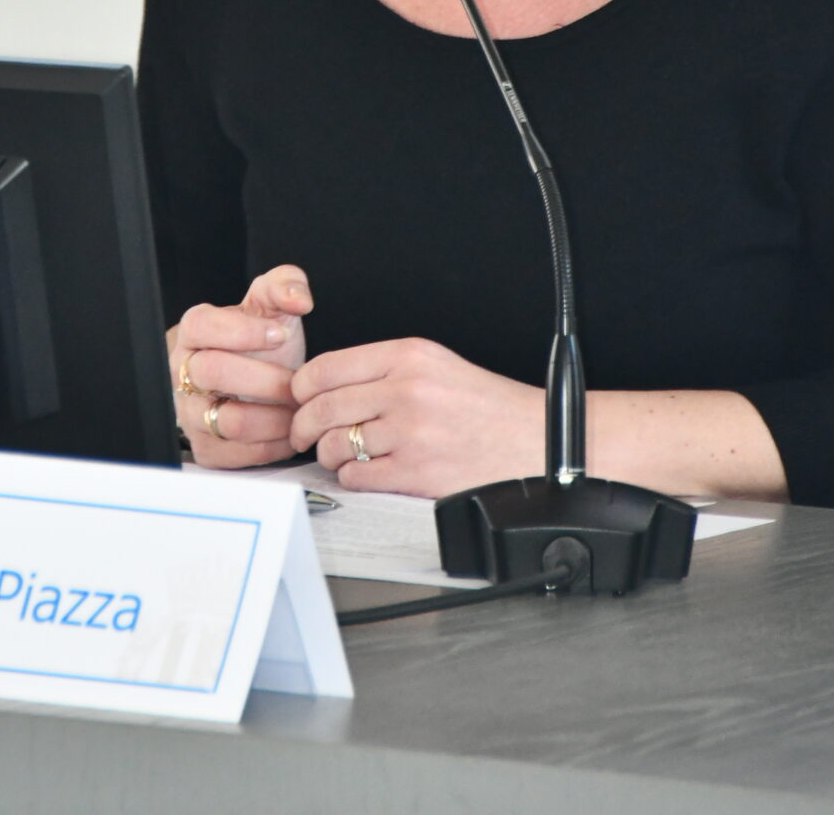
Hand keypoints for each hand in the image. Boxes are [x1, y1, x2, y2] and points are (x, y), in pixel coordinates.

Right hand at [168, 265, 312, 468]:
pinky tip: (288, 431)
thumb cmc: (262, 343)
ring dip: (274, 418)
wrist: (260, 383)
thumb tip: (299, 299)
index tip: (280, 335)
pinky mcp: (205, 448)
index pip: (201, 326)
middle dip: (266, 379)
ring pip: (227, 421)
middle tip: (296, 382)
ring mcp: (190, 412)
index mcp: (195, 331)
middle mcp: (184, 372)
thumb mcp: (273, 307)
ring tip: (297, 409)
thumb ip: (286, 286)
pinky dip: (271, 446)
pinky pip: (236, 455)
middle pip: (214, 373)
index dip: (241, 331)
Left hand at [290, 336, 544, 497]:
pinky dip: (353, 478)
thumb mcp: (436, 365)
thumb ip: (385, 369)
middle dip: (304, 425)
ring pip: (335, 445)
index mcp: (407, 356)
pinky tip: (368, 472)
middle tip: (305, 433)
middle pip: (321, 407)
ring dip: (330, 454)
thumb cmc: (487, 408)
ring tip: (344, 454)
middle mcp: (405, 390)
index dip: (302, 387)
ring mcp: (409, 433)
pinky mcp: (415, 472)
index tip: (300, 398)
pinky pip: (356, 477)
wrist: (534, 441)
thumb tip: (328, 385)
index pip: (326, 367)